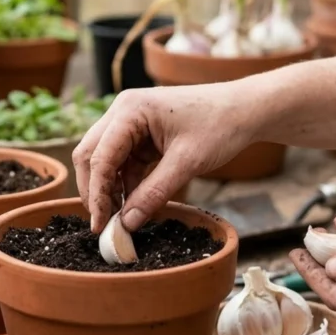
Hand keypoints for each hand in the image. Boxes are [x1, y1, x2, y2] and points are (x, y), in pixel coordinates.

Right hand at [73, 83, 258, 232]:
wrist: (245, 110)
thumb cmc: (220, 126)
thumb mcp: (187, 163)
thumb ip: (154, 193)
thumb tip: (128, 223)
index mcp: (130, 110)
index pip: (99, 156)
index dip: (97, 194)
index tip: (100, 224)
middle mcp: (123, 111)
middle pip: (90, 154)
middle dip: (94, 190)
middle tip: (103, 224)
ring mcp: (130, 121)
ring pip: (103, 159)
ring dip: (108, 189)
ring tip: (119, 219)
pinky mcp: (140, 134)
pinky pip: (122, 161)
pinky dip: (124, 183)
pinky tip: (132, 204)